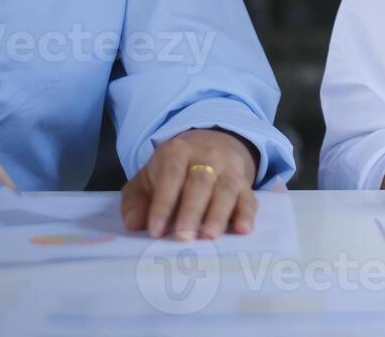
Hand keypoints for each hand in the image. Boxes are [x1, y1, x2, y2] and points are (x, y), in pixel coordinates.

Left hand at [121, 128, 257, 239]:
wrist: (209, 148)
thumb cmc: (171, 173)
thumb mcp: (147, 179)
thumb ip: (136, 201)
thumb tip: (134, 224)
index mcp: (177, 153)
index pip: (171, 175)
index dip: (163, 203)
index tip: (155, 230)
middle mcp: (207, 158)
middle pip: (201, 182)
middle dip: (191, 210)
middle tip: (183, 236)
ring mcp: (229, 171)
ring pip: (226, 189)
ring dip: (219, 213)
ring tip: (209, 235)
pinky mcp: (245, 186)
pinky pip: (249, 199)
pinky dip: (247, 215)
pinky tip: (243, 230)